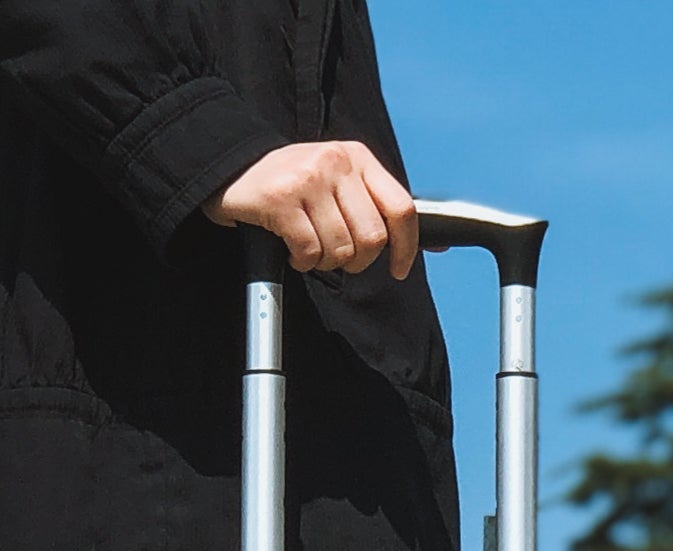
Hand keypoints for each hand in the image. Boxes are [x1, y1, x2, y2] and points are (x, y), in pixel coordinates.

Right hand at [208, 141, 417, 276]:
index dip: (407, 247)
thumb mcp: (340, 182)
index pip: (401, 208)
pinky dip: (303, 262)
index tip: (400, 269)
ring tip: (310, 248)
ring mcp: (308, 179)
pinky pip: (309, 252)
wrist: (232, 167)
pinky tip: (292, 249)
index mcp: (359, 158)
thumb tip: (439, 243)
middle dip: (358, 261)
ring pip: (341, 249)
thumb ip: (379, 207)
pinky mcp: (280, 199)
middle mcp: (336, 163)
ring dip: (326, 262)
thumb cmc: (293, 184)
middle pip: (372, 237)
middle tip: (338, 257)